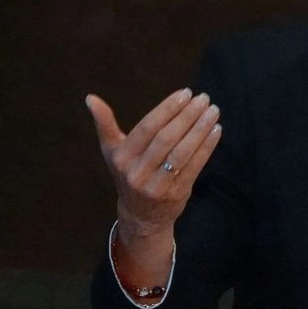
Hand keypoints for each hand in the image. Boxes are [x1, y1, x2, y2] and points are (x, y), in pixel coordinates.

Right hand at [86, 88, 221, 274]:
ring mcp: (157, 185)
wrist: (141, 215)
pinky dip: (207, 147)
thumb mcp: (112, 151)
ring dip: (200, 130)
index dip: (168, 109)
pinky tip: (216, 131)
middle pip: (166, 139)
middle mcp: (137, 172)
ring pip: (182, 153)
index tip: (185, 93)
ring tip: (213, 111)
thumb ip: (104, 124)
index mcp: (121, 157)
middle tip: (204, 98)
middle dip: (187, 116)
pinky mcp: (176, 194)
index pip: (148, 127)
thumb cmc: (128, 173)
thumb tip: (91, 98)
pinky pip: (194, 167)